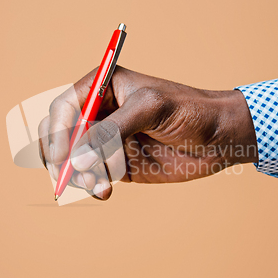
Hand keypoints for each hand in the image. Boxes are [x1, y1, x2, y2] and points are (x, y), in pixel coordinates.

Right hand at [38, 66, 257, 199]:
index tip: (61, 155)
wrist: (220, 137)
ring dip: (78, 176)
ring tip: (101, 185)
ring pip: (72, 159)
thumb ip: (112, 130)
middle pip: (60, 133)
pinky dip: (91, 186)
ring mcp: (107, 140)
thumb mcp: (151, 108)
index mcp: (104, 86)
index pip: (65, 106)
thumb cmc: (191, 110)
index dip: (57, 130)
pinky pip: (91, 176)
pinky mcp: (116, 164)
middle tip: (72, 176)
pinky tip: (104, 191)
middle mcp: (101, 112)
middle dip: (61, 157)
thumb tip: (77, 159)